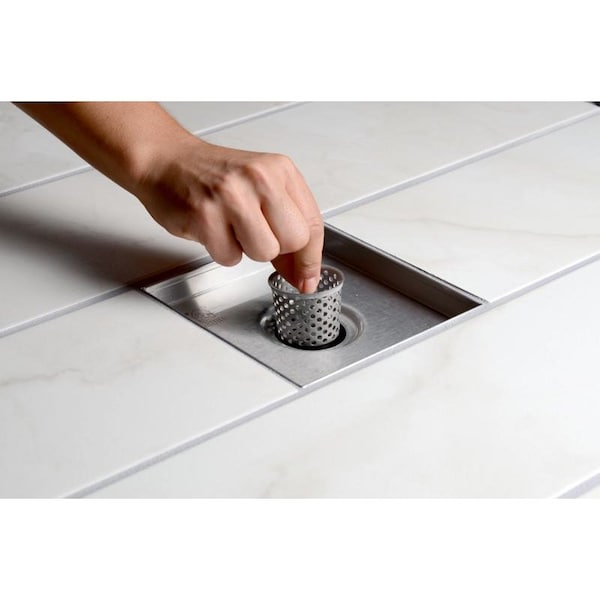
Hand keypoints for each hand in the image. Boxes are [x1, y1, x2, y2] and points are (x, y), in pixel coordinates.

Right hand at [135, 136, 323, 292]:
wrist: (166, 160)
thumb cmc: (212, 175)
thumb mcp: (259, 189)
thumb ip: (284, 227)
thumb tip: (303, 273)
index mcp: (280, 170)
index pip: (312, 224)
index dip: (311, 259)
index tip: (308, 279)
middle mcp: (260, 178)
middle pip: (293, 242)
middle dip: (276, 250)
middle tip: (253, 232)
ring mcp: (232, 196)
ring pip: (264, 253)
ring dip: (246, 250)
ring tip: (229, 226)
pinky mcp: (205, 215)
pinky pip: (230, 257)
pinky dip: (221, 251)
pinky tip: (212, 228)